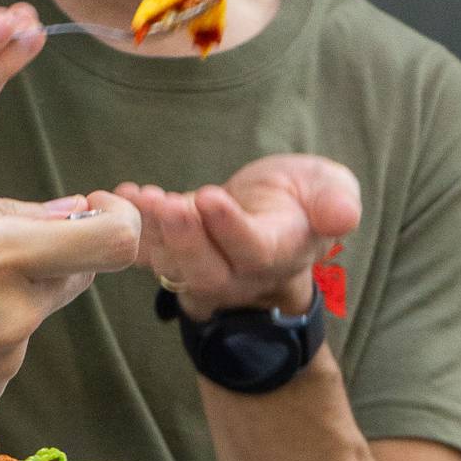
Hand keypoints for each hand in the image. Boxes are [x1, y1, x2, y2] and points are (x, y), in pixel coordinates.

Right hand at [0, 191, 139, 451]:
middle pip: (76, 272)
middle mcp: (16, 312)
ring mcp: (7, 359)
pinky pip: (5, 344)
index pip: (113, 240)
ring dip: (3, 292)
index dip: (120, 218)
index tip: (94, 205)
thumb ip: (0, 213)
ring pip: (32, 307)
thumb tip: (69, 212)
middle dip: (51, 251)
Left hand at [115, 153, 359, 317]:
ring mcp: (202, 272)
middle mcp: (240, 273)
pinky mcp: (173, 260)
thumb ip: (336, 201)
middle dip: (184, 238)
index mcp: (280, 252)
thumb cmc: (302, 197)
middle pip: (208, 270)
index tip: (209, 197)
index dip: (230, 229)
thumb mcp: (329, 187)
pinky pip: (147, 255)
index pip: (254, 251)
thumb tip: (345, 216)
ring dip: (151, 232)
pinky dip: (128, 232)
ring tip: (136, 197)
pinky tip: (115, 198)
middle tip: (166, 204)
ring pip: (173, 266)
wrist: (272, 210)